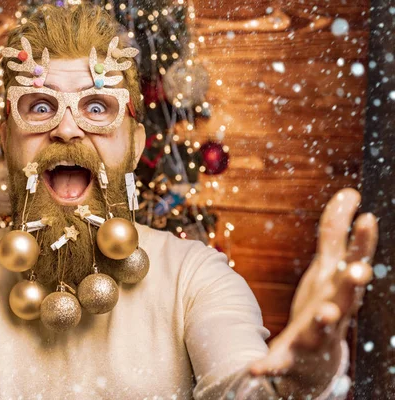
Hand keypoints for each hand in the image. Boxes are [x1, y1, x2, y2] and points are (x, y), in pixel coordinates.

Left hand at [249, 188, 377, 395]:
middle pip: (347, 298)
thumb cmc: (325, 305)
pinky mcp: (291, 359)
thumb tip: (351, 193)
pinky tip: (255, 369)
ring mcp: (314, 338)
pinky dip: (269, 365)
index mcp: (340, 290)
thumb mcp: (329, 268)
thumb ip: (336, 232)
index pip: (355, 263)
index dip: (362, 242)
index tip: (368, 218)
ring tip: (326, 313)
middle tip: (359, 272)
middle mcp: (333, 312)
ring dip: (325, 322)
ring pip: (322, 331)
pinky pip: (280, 363)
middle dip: (353, 284)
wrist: (315, 361)